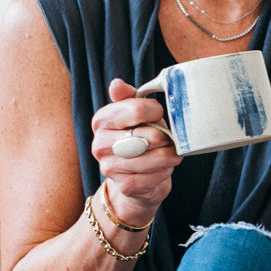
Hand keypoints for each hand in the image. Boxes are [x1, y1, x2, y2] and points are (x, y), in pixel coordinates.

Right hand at [91, 78, 182, 223]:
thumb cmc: (140, 138)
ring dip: (170, 155)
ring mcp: (109, 167)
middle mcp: (99, 144)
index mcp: (101, 121)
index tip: (159, 115)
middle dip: (166, 137)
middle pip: (149, 136)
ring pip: (155, 158)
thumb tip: (116, 84)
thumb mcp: (135, 114)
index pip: (136, 109)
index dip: (156, 112)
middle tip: (169, 138)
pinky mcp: (124, 186)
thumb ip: (128, 97)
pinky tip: (163, 168)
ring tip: (170, 152)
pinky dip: (166, 171)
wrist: (137, 177)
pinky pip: (156, 176)